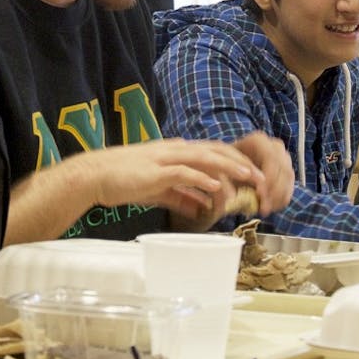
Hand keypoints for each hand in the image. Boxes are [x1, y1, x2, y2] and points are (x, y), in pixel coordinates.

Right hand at [81, 134, 292, 226]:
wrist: (97, 176)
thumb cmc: (125, 181)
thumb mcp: (159, 190)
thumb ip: (182, 196)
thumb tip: (202, 208)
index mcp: (177, 152)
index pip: (213, 151)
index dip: (236, 162)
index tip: (254, 176)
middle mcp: (175, 150)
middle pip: (216, 151)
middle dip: (241, 163)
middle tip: (261, 178)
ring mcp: (166, 158)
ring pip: (205, 158)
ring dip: (229, 169)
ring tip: (249, 179)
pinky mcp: (157, 171)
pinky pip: (185, 172)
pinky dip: (203, 179)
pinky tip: (218, 189)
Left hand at [226, 131, 293, 215]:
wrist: (231, 166)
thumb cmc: (225, 166)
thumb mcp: (224, 170)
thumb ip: (232, 180)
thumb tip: (242, 197)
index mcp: (259, 141)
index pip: (271, 159)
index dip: (268, 178)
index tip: (259, 195)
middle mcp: (274, 146)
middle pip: (283, 169)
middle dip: (274, 191)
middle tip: (263, 208)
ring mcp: (283, 158)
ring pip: (288, 178)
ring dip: (278, 197)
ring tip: (265, 210)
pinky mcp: (287, 171)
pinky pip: (290, 185)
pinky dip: (282, 198)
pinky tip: (271, 208)